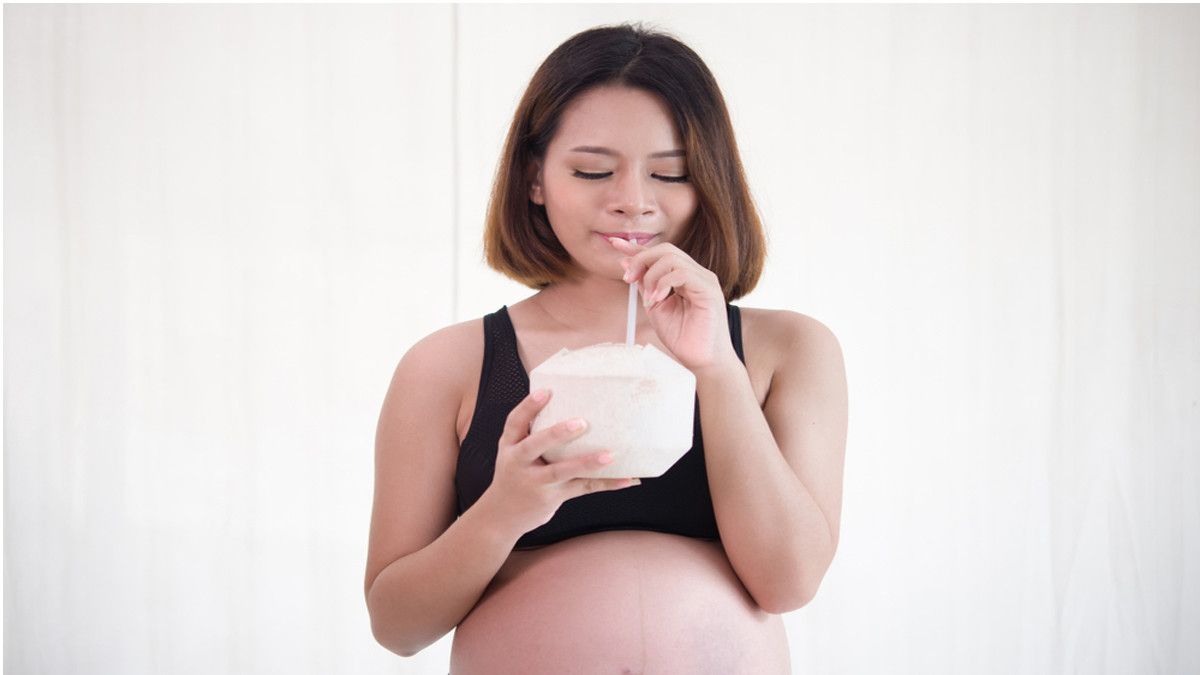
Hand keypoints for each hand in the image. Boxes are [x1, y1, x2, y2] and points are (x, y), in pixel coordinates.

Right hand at [482, 388, 640, 534]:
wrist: (502, 515)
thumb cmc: (515, 474)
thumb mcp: (514, 452)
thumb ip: (532, 433)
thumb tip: (568, 402)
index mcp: (510, 446)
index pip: (515, 422)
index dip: (529, 406)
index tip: (546, 392)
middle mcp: (519, 463)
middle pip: (535, 446)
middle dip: (557, 434)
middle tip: (580, 423)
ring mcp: (536, 482)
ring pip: (562, 472)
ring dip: (586, 463)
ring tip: (609, 455)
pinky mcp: (552, 497)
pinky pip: (582, 488)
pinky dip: (606, 483)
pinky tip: (627, 479)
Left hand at [607, 236, 740, 374]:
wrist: (702, 361)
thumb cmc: (683, 338)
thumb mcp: (656, 307)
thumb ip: (644, 286)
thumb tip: (626, 263)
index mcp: (684, 277)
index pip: (660, 254)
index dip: (637, 248)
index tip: (615, 243)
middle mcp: (696, 274)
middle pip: (666, 250)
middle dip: (641, 260)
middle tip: (628, 280)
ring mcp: (704, 280)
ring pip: (672, 258)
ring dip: (651, 276)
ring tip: (648, 299)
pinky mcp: (708, 289)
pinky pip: (682, 273)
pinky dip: (663, 284)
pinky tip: (657, 299)